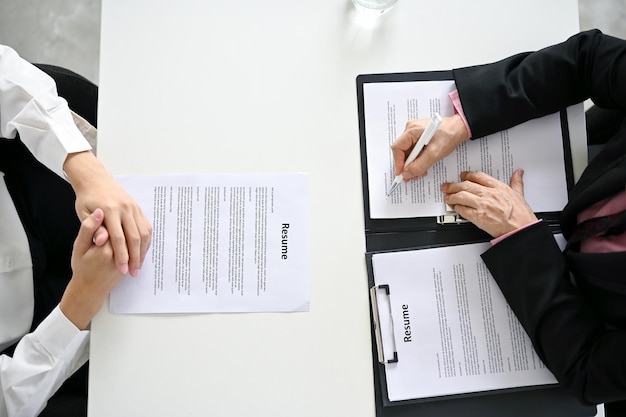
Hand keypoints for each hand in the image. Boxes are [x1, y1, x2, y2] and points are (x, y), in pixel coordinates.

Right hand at [60, 209, 124, 329]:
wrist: (89, 289)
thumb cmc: (82, 267)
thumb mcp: (79, 247)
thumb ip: (89, 230)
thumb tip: (99, 212)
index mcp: (104, 249)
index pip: (112, 224)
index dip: (108, 217)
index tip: (104, 214)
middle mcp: (118, 255)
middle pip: (125, 231)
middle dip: (120, 223)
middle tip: (112, 217)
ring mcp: (127, 260)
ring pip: (134, 238)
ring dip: (130, 229)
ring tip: (120, 224)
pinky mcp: (131, 264)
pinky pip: (138, 247)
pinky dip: (135, 238)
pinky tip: (128, 233)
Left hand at [64, 151, 151, 276]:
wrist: (96, 180)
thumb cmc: (87, 199)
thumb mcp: (84, 214)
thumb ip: (93, 229)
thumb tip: (103, 241)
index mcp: (110, 210)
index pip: (118, 238)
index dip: (121, 256)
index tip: (122, 270)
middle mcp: (125, 209)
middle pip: (134, 238)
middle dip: (135, 257)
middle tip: (133, 272)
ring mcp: (134, 208)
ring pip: (144, 233)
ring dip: (142, 251)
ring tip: (138, 265)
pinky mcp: (138, 208)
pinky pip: (146, 227)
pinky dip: (146, 241)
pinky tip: (142, 251)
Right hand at [391, 114, 468, 179]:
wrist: (459, 129)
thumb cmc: (449, 135)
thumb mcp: (434, 153)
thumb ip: (419, 165)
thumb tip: (406, 174)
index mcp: (412, 130)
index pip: (397, 148)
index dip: (398, 162)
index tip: (401, 174)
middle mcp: (410, 130)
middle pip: (402, 150)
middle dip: (406, 165)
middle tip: (410, 176)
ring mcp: (414, 133)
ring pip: (408, 152)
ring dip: (412, 163)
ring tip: (419, 172)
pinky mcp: (419, 136)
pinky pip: (413, 150)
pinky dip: (417, 159)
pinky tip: (423, 165)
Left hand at [441, 169, 537, 237]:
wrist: (521, 230)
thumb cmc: (521, 216)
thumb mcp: (520, 195)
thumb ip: (516, 182)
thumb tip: (518, 173)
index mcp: (499, 187)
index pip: (478, 176)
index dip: (467, 175)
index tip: (462, 176)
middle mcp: (489, 194)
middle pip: (466, 185)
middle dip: (454, 185)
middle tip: (447, 186)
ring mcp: (483, 205)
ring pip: (462, 196)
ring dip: (452, 196)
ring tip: (447, 197)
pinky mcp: (478, 217)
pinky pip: (463, 210)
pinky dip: (457, 207)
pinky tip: (455, 207)